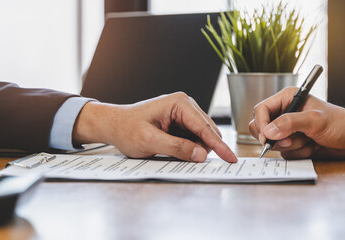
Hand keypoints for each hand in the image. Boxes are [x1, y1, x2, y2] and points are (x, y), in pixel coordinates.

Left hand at [73, 92, 236, 162]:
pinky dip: (189, 148)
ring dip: (194, 149)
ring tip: (169, 151)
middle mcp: (185, 105)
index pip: (204, 127)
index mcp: (179, 103)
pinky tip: (173, 149)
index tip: (230, 158)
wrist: (113, 125)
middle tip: (187, 160)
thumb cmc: (126, 129)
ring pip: (202, 137)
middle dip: (203, 148)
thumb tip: (200, 154)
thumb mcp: (150, 141)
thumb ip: (177, 148)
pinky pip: (194, 139)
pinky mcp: (181, 123)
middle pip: (207, 132)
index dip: (219, 145)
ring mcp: (184, 114)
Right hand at [249, 87, 344, 158]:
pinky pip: (285, 154)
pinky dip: (299, 153)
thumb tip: (269, 131)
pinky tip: (312, 147)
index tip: (267, 138)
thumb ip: (291, 123)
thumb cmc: (341, 123)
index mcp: (288, 99)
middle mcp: (285, 113)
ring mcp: (289, 130)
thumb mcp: (316, 120)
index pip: (261, 110)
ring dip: (292, 147)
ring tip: (310, 141)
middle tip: (290, 141)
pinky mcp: (294, 144)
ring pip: (274, 144)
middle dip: (275, 139)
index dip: (261, 124)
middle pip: (261, 128)